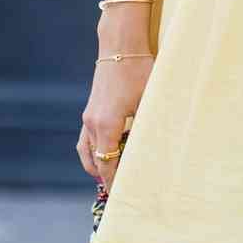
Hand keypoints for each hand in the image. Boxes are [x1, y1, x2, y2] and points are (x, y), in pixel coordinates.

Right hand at [78, 55, 153, 181]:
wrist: (120, 46)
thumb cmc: (139, 72)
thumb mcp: (149, 102)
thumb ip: (148, 128)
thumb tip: (156, 151)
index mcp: (106, 125)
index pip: (107, 164)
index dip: (114, 182)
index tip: (122, 196)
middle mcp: (92, 123)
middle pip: (95, 161)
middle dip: (106, 177)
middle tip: (120, 190)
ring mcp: (88, 116)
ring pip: (87, 151)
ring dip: (97, 164)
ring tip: (111, 175)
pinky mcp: (90, 109)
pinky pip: (86, 138)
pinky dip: (93, 150)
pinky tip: (107, 151)